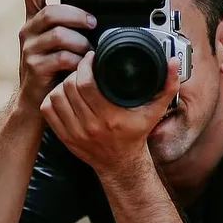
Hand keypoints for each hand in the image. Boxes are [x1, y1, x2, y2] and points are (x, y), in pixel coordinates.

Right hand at [17, 0, 96, 110]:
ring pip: (58, 35)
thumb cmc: (53, 74)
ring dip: (80, 42)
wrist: (35, 105)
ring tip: (89, 52)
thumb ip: (69, 31)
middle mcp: (28, 32)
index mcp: (33, 22)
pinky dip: (77, 61)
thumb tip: (97, 21)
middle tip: (93, 24)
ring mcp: (29, 50)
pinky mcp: (35, 68)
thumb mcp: (58, 48)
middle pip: (52, 12)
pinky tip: (82, 67)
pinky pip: (61, 58)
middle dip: (77, 15)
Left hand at [39, 49, 179, 176]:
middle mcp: (91, 126)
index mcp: (110, 117)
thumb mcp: (154, 111)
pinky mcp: (65, 137)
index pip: (86, 83)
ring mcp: (75, 133)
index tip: (91, 58)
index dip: (85, 65)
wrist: (122, 164)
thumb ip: (167, 86)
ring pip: (56, 97)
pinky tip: (64, 96)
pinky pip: (48, 111)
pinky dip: (53, 100)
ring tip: (73, 81)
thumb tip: (173, 63)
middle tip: (82, 68)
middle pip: (69, 87)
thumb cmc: (136, 134)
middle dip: (74, 72)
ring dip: (62, 85)